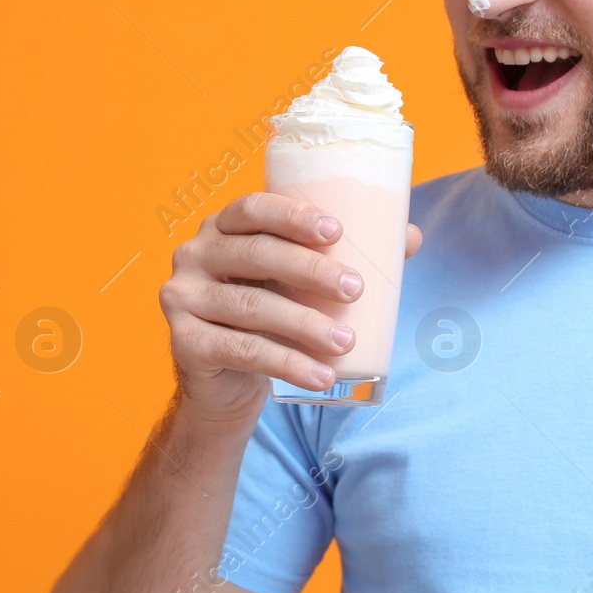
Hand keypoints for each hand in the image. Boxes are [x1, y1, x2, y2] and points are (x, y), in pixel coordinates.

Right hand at [158, 192, 423, 428]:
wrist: (225, 384)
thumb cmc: (269, 317)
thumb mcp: (299, 284)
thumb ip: (344, 257)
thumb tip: (410, 237)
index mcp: (221, 228)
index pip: (252, 208)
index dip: (293, 215)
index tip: (337, 232)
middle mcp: (194, 255)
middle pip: (255, 254)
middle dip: (310, 270)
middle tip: (356, 289)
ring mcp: (182, 298)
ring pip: (252, 307)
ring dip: (305, 324)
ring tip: (346, 341)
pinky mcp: (185, 342)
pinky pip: (243, 350)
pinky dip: (287, 364)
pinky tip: (321, 376)